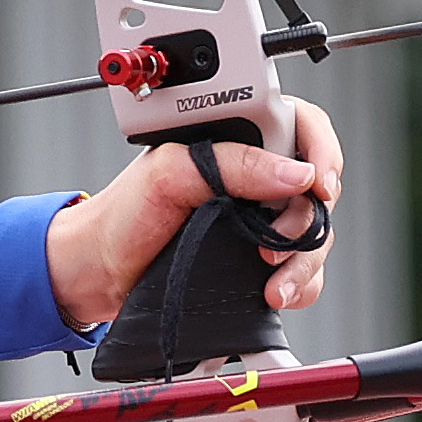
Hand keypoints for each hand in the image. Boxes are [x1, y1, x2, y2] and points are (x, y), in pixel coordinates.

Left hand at [45, 97, 342, 333]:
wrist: (98, 273)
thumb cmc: (122, 216)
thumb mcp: (170, 174)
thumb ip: (232, 164)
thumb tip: (294, 174)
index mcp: (235, 140)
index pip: (302, 128)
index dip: (322, 153)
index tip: (320, 185)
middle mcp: (253, 177)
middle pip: (317, 188)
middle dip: (308, 221)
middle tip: (276, 242)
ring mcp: (258, 219)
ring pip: (315, 234)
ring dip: (304, 262)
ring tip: (273, 283)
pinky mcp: (256, 258)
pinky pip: (302, 270)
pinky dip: (299, 285)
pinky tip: (274, 292)